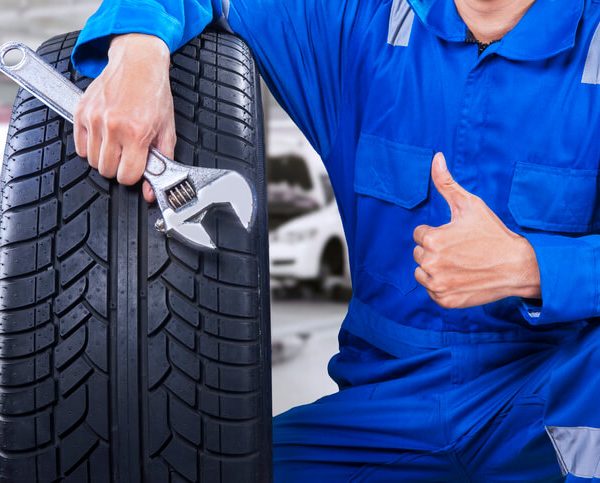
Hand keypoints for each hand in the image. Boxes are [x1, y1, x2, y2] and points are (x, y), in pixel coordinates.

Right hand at [74, 34, 175, 202]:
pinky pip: (80, 146)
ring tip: (117, 143)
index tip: (136, 168)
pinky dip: (90, 147)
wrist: (138, 62)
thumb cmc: (154, 93)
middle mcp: (113, 127)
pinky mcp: (81, 112)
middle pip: (106, 170)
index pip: (126, 176)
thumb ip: (162, 161)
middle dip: (118, 167)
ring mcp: (94, 119)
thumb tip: (151, 191)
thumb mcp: (167, 128)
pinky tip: (104, 136)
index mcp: (137, 133)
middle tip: (128, 154)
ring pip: (92, 161)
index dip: (133, 176)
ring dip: (104, 157)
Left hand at [413, 153, 540, 308]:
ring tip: (460, 264)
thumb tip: (436, 157)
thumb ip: (446, 183)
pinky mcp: (444, 301)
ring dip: (435, 268)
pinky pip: (432, 291)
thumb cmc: (493, 233)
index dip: (439, 233)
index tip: (458, 236)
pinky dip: (443, 286)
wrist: (518, 266)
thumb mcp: (469, 204)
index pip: (420, 234)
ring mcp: (437, 284)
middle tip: (462, 250)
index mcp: (432, 239)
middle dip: (436, 250)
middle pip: (420, 253)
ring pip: (422, 273)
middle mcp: (430, 263)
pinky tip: (461, 278)